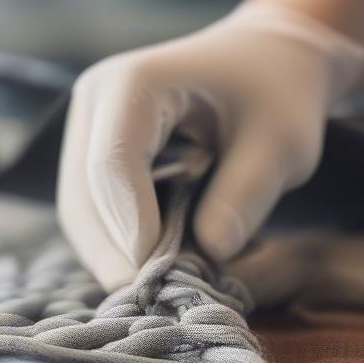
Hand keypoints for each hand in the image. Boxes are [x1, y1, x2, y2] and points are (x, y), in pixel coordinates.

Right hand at [57, 1, 363, 289]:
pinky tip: (155, 271)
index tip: (164, 277)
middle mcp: (94, 101)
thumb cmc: (278, 95)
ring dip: (114, 259)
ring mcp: (87, 130)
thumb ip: (246, 194)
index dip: (133, 228)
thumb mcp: (283, 144)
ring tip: (162, 290)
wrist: (267, 62)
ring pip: (81, 215)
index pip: (113, 165)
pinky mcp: (90, 157)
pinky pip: (91, 217)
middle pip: (85, 197)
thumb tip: (210, 253)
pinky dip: (118, 249)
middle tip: (162, 300)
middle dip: (119, 255)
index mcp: (134, 83)